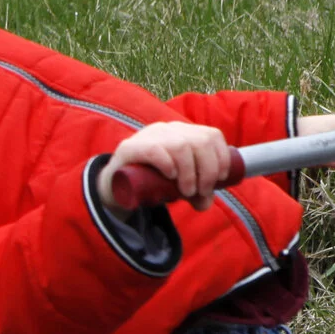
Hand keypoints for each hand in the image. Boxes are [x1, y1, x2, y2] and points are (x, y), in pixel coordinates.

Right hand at [102, 121, 236, 211]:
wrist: (113, 185)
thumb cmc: (150, 181)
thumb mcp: (177, 186)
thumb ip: (194, 193)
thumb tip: (206, 203)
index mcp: (183, 132)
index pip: (211, 135)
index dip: (221, 156)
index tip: (221, 179)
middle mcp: (167, 130)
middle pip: (200, 141)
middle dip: (208, 170)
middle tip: (201, 191)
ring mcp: (148, 136)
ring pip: (181, 146)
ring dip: (190, 173)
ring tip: (186, 192)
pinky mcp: (130, 148)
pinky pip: (154, 149)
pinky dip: (168, 163)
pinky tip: (170, 176)